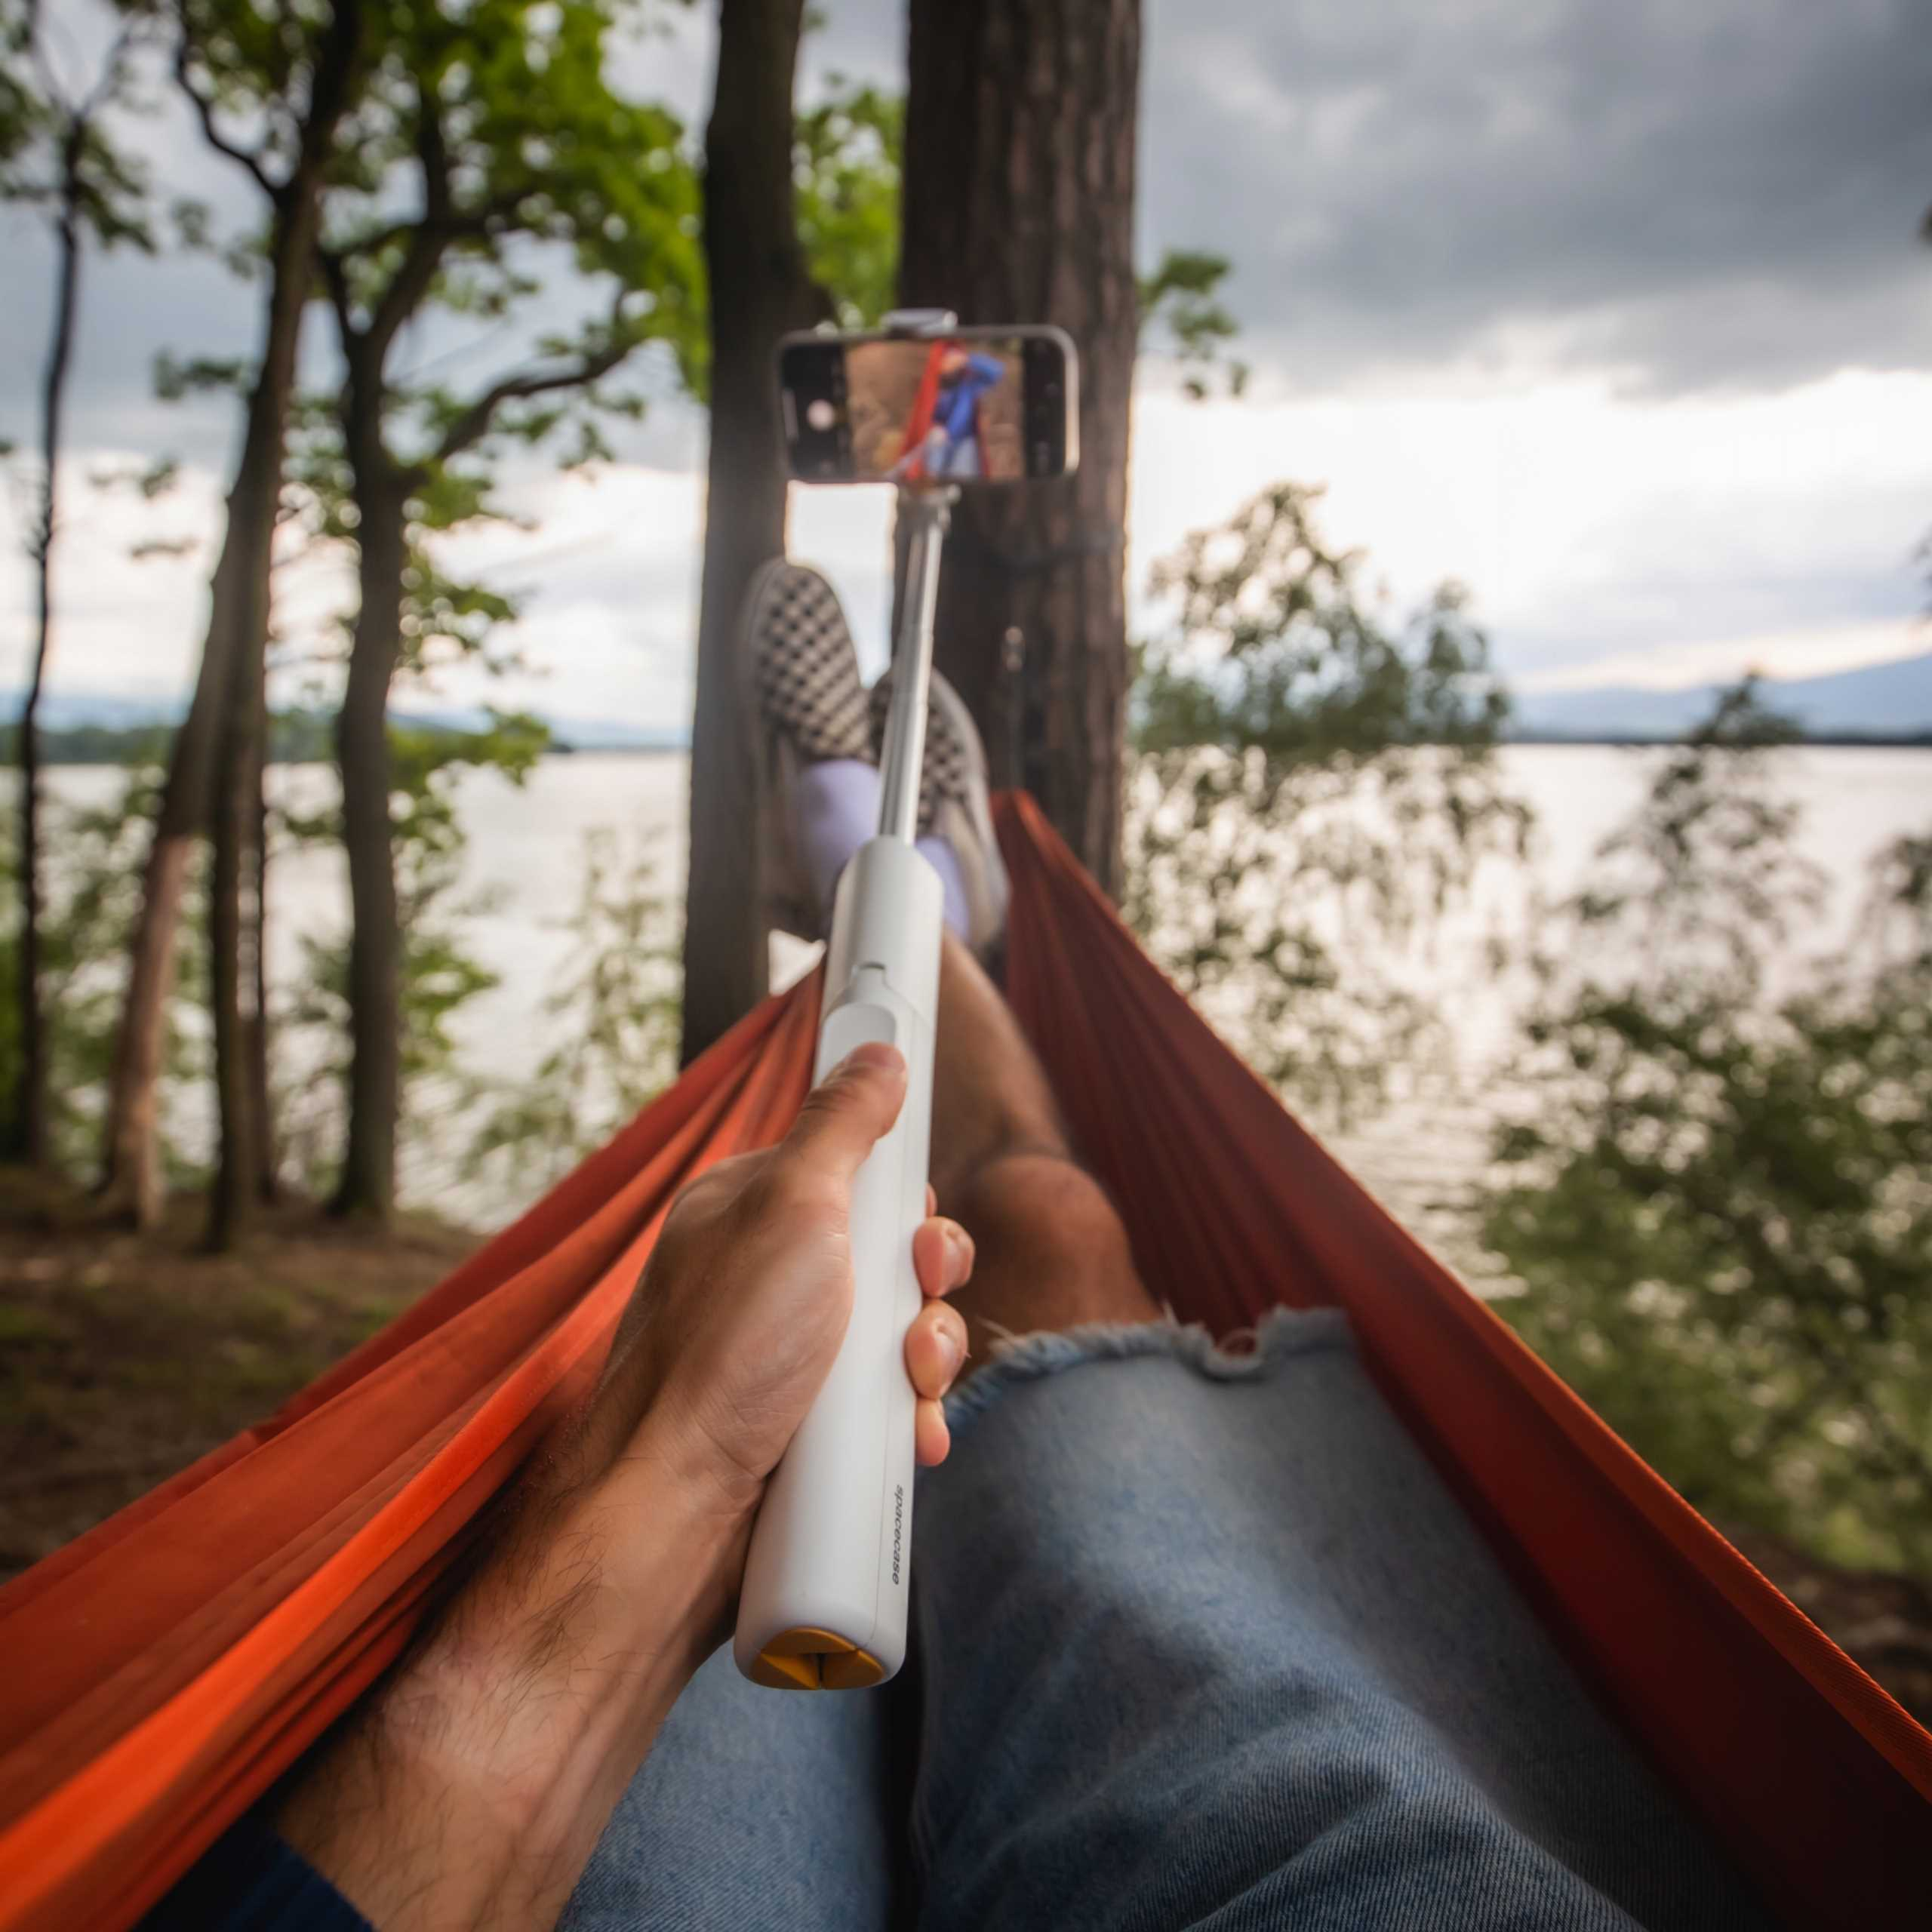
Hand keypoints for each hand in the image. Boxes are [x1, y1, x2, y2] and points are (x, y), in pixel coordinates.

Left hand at [584, 1039, 974, 1532]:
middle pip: (894, 1256)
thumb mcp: (792, 1209)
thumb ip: (841, 1126)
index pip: (858, 1173)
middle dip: (927, 1291)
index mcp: (754, 1211)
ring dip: (927, 1360)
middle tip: (910, 1314)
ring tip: (907, 1391)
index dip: (905, 1202)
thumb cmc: (720, 1357)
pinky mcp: (808, 1427)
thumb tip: (877, 1049)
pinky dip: (909, 1421)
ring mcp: (789, 1356)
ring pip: (902, 1333)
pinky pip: (888, 1407)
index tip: (916, 1232)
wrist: (674, 1515)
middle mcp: (770, 1278)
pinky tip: (910, 1439)